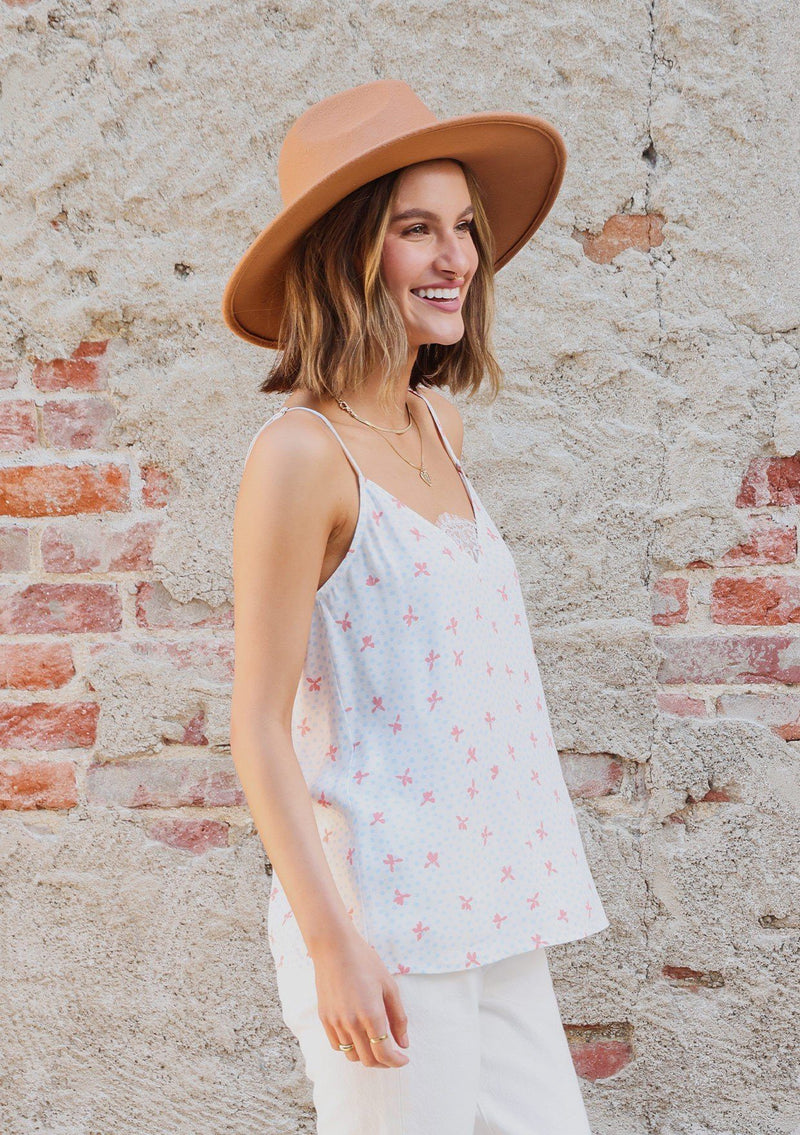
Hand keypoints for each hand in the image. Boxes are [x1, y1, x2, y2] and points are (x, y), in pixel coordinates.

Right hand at [311, 931, 409, 1067]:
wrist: (334, 947)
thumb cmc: (365, 962)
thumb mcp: (389, 986)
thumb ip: (398, 1017)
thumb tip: (404, 1044)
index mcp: (371, 1014)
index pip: (384, 1053)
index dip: (396, 1062)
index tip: (404, 1059)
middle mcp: (352, 1023)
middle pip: (369, 1059)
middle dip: (384, 1062)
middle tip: (392, 1053)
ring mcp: (335, 1022)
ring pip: (352, 1056)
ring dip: (367, 1056)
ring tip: (376, 1045)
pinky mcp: (324, 1018)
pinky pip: (337, 1046)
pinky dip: (350, 1049)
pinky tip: (359, 1037)